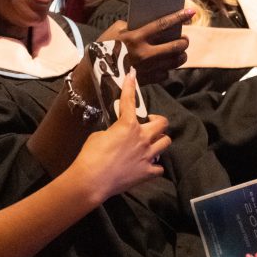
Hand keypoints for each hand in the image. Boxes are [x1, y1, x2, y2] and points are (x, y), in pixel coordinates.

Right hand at [66, 70, 170, 198]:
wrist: (91, 180)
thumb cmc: (91, 155)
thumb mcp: (99, 135)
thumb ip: (113, 130)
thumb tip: (117, 133)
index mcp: (128, 125)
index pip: (130, 100)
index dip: (130, 86)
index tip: (132, 75)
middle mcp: (142, 138)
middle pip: (162, 122)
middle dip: (157, 120)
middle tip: (148, 122)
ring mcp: (147, 155)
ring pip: (166, 142)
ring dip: (159, 140)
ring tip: (151, 143)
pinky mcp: (147, 172)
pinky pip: (159, 167)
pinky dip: (154, 166)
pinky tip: (147, 165)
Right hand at [98, 9, 194, 83]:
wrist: (94, 76)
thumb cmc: (104, 49)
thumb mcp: (115, 31)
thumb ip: (132, 25)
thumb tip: (148, 23)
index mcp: (136, 37)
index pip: (163, 25)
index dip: (178, 18)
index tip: (191, 13)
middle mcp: (145, 53)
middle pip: (175, 46)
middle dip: (183, 41)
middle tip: (184, 39)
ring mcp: (148, 69)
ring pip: (175, 61)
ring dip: (180, 55)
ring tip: (179, 51)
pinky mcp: (147, 81)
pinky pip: (166, 74)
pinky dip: (167, 68)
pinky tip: (164, 64)